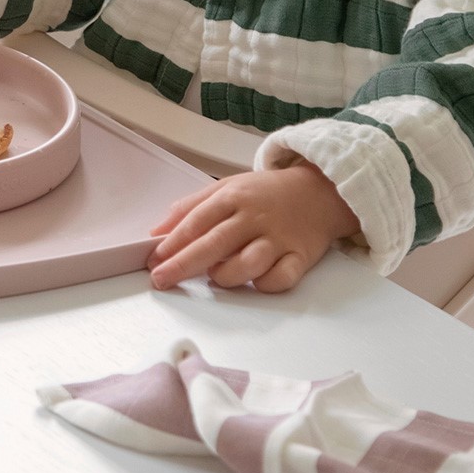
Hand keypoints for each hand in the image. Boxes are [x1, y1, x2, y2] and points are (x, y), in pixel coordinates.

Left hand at [145, 161, 359, 292]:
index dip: (172, 243)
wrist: (319, 191)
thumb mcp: (226, 188)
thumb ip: (190, 208)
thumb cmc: (265, 193)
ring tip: (214, 276)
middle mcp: (254, 217)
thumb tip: (157, 232)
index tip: (154, 260)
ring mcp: (279, 238)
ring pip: (248, 263)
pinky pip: (282, 278)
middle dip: (184, 264)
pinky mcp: (300, 256)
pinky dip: (265, 284)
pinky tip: (253, 282)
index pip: (196, 221)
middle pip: (215, 243)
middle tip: (162, 279)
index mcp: (233, 197)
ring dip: (225, 275)